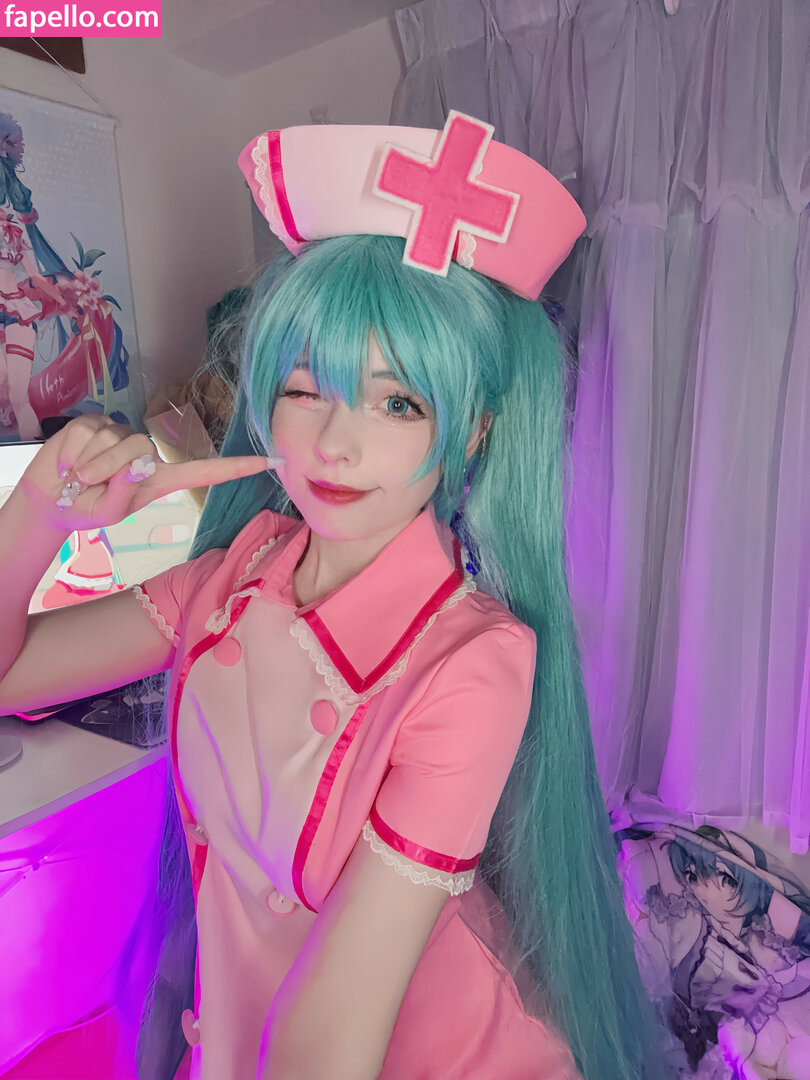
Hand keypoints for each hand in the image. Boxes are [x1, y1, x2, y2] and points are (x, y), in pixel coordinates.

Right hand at [16, 414, 277, 533]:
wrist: (51, 500)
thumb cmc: (87, 509)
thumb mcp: (109, 512)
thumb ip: (124, 491)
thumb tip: (134, 460)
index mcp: (160, 478)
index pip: (206, 471)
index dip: (237, 467)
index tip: (271, 462)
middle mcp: (146, 453)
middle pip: (142, 450)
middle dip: (110, 470)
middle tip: (87, 486)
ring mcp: (121, 433)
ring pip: (115, 441)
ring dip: (90, 465)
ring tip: (78, 478)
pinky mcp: (96, 422)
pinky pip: (89, 434)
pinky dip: (74, 454)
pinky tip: (69, 464)